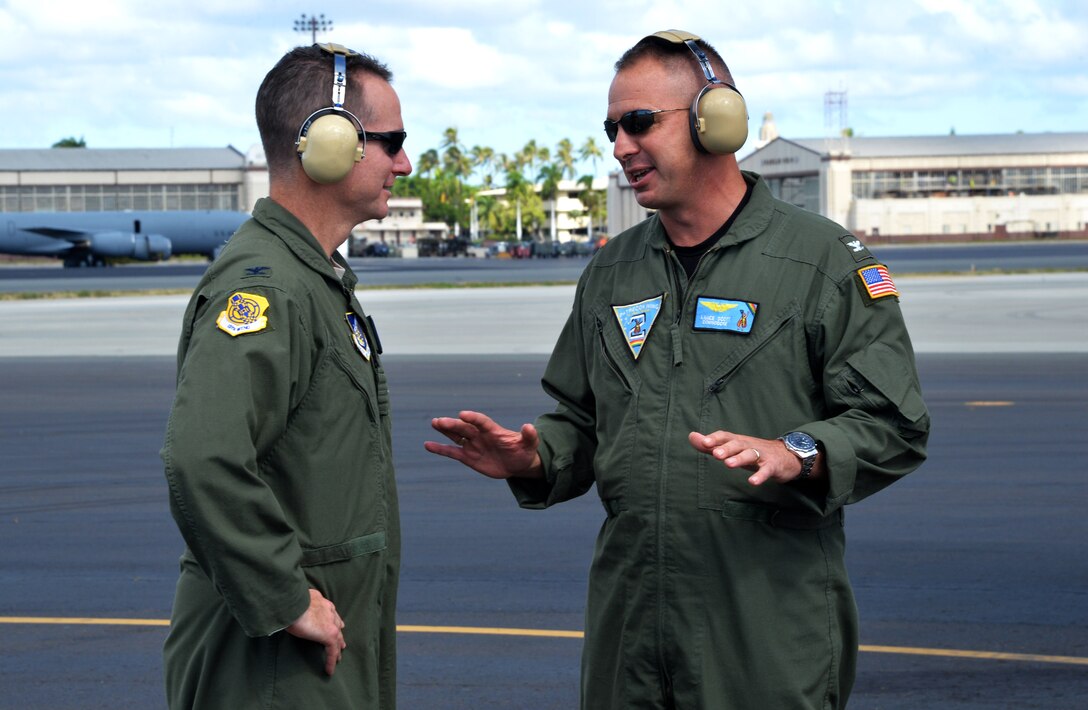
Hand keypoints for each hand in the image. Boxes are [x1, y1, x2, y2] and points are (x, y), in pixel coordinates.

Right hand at [285, 588, 345, 675]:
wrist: (293, 603)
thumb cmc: (289, 601)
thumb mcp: (295, 601)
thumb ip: (297, 606)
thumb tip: (288, 609)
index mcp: (321, 602)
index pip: (330, 612)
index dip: (333, 620)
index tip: (336, 625)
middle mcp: (329, 611)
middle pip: (337, 625)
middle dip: (338, 634)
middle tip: (341, 643)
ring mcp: (331, 623)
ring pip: (337, 639)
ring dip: (337, 648)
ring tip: (338, 658)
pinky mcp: (329, 635)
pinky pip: (332, 651)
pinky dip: (331, 661)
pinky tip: (329, 670)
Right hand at [425, 410, 543, 479]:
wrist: (518, 464)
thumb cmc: (524, 451)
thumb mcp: (530, 444)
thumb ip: (529, 436)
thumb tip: (529, 426)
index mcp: (493, 430)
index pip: (481, 421)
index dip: (473, 418)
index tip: (463, 414)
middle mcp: (480, 435)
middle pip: (464, 428)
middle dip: (453, 424)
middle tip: (439, 421)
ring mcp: (473, 445)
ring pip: (456, 436)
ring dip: (445, 430)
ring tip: (434, 423)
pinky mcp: (468, 457)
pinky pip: (452, 452)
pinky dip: (440, 449)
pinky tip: (428, 445)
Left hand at [688, 430, 820, 485]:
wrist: (786, 457)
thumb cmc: (754, 452)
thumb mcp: (733, 449)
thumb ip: (712, 445)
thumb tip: (692, 437)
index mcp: (738, 441)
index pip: (725, 436)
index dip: (715, 438)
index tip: (703, 442)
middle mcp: (749, 445)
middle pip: (737, 444)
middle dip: (726, 448)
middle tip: (715, 454)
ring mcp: (762, 455)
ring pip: (750, 454)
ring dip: (739, 458)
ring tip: (729, 464)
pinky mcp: (773, 466)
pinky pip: (766, 470)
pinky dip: (760, 476)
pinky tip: (753, 482)